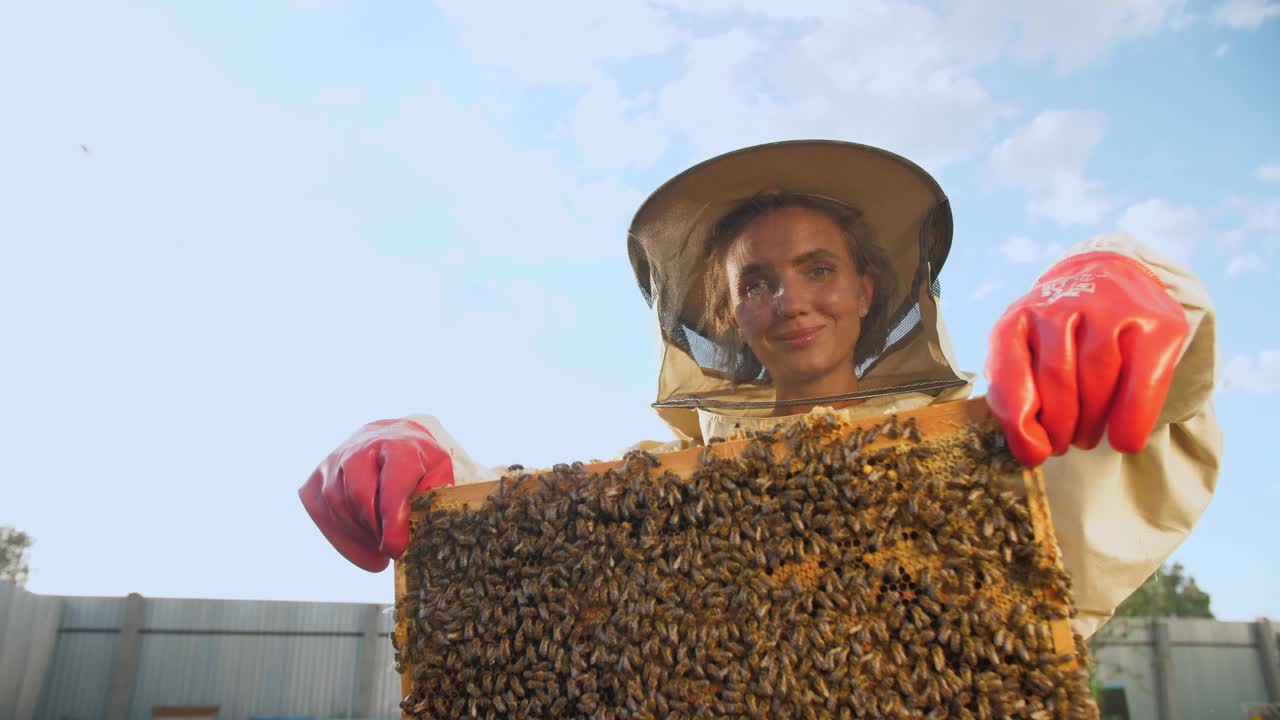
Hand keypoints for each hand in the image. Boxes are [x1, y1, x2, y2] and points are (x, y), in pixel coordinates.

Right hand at [299, 419, 453, 571]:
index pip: (392, 487)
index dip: (393, 524)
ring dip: (359, 533)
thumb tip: (419, 536)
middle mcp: (363, 448)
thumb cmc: (418, 462)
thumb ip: (433, 500)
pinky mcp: (318, 475)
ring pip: (339, 505)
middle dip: (375, 530)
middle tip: (389, 548)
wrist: (391, 437)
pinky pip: (323, 512)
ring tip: (379, 542)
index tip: (396, 550)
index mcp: (399, 447)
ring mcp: (336, 460)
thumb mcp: (438, 473)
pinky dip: (342, 535)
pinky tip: (361, 541)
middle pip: (359, 496)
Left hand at [984, 251, 1188, 466]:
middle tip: (1062, 445)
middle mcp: (1062, 306)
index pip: (1009, 369)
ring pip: (1097, 380)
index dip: (1018, 420)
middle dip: (1058, 426)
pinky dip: (1132, 419)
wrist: (1113, 282)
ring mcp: (1111, 309)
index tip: (1035, 453)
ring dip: (1090, 424)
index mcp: (1019, 317)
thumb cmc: (1059, 337)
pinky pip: (1143, 381)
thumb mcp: (1024, 355)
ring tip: (1085, 438)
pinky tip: (1124, 440)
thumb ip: (1015, 397)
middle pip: (1056, 378)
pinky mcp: (1156, 323)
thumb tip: (1032, 452)